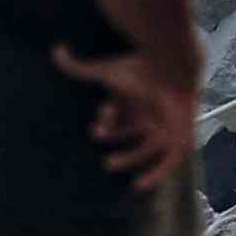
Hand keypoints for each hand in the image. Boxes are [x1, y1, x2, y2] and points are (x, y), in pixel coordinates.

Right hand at [57, 36, 204, 190]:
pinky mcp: (180, 138)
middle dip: (116, 147)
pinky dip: (157, 173)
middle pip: (130, 135)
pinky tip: (140, 184)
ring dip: (129, 160)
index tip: (97, 126)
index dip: (106, 125)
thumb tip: (55, 50)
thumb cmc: (138, 69)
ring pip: (147, 150)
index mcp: (134, 101)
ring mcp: (166, 127)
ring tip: (111, 164)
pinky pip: (170, 161)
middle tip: (103, 157)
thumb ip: (79, 68)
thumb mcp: (105, 72)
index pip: (118, 118)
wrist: (172, 67)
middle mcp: (150, 115)